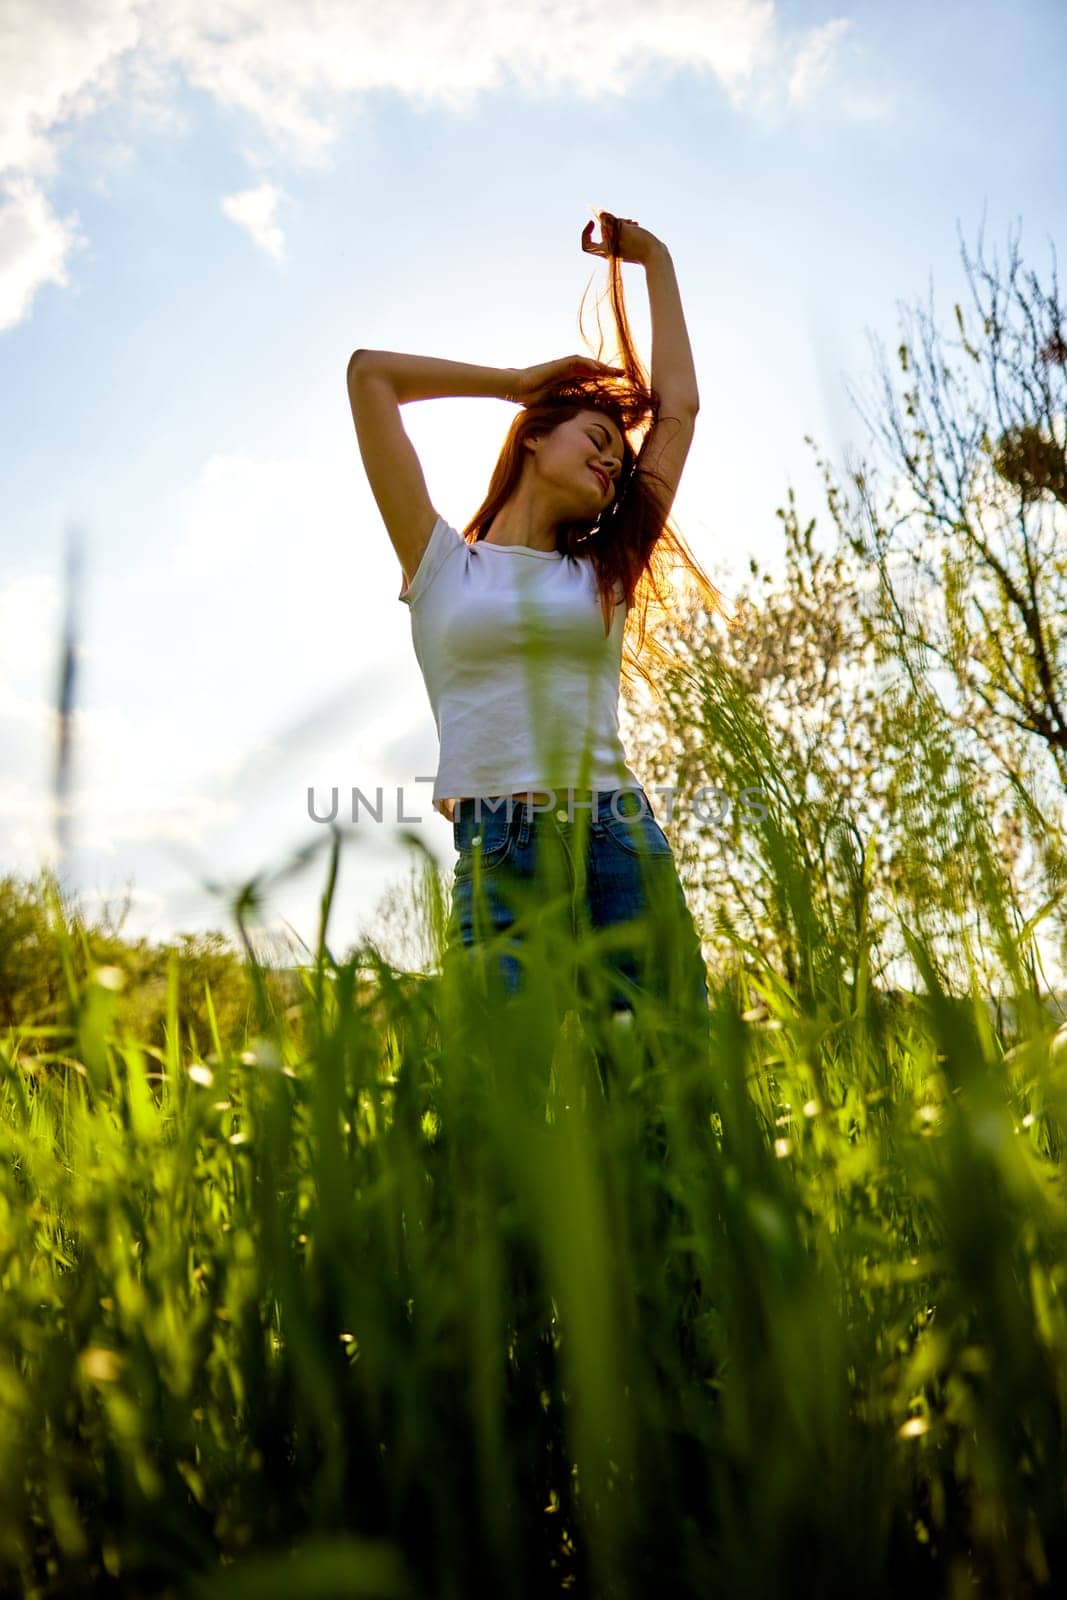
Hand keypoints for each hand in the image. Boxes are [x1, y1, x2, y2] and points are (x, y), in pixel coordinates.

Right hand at [507, 354, 623, 404]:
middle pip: (591, 369)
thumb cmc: (530, 399)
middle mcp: (567, 371)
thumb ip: (563, 410)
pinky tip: (597, 369)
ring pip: (587, 363)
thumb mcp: (552, 407)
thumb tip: (572, 428)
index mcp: (567, 380)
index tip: (615, 385)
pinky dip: (587, 364)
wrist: (516, 389)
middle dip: (607, 371)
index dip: (601, 380)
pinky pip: (576, 361)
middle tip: (623, 374)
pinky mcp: (558, 364)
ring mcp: (563, 366)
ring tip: (614, 371)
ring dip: (601, 366)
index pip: (588, 378)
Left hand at [582, 212, 664, 266]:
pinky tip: (635, 223)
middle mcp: (610, 250)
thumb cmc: (638, 244)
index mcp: (605, 251)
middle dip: (610, 221)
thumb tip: (598, 213)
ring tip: (631, 222)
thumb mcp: (622, 230)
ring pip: (612, 229)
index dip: (586, 232)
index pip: (586, 244)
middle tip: (621, 220)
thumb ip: (608, 221)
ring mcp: (619, 247)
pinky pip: (621, 232)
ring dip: (620, 221)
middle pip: (602, 231)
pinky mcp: (627, 245)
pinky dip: (625, 225)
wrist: (655, 255)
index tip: (592, 221)